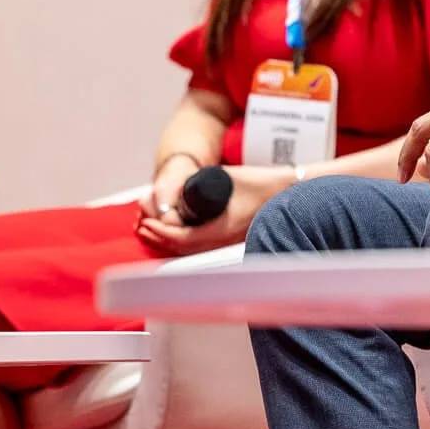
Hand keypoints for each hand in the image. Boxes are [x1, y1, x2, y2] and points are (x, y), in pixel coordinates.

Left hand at [135, 165, 291, 256]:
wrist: (288, 192)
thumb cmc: (260, 184)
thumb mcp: (224, 178)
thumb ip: (198, 186)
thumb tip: (175, 192)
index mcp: (221, 229)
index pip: (181, 239)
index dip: (160, 232)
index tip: (148, 221)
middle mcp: (222, 242)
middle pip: (181, 249)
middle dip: (157, 238)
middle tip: (142, 225)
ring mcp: (227, 243)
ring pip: (189, 250)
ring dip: (167, 240)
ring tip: (150, 229)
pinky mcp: (229, 240)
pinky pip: (199, 246)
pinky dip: (181, 241)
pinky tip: (173, 232)